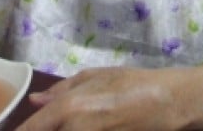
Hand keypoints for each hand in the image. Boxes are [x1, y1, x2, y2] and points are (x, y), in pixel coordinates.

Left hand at [16, 67, 183, 130]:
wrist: (167, 104)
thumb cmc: (133, 84)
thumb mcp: (96, 77)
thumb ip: (62, 90)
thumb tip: (36, 101)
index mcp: (68, 108)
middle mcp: (74, 130)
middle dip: (43, 130)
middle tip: (48, 124)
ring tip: (78, 120)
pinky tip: (88, 125)